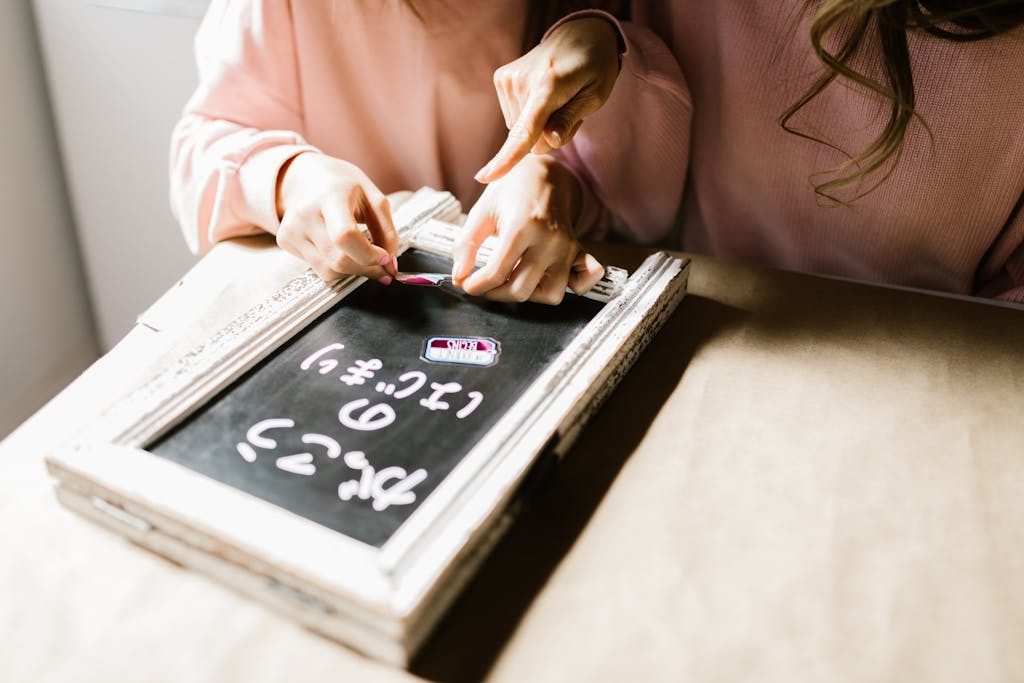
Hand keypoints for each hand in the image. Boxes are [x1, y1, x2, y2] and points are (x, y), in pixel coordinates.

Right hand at [274, 152, 398, 282]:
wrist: (305, 176)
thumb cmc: (344, 185)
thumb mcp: (373, 197)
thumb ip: (386, 231)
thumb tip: (390, 265)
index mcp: (330, 195)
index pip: (345, 236)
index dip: (369, 254)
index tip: (385, 258)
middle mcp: (305, 213)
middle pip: (339, 260)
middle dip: (367, 268)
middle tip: (382, 266)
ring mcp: (291, 229)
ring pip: (329, 271)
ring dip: (354, 271)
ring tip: (363, 257)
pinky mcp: (285, 241)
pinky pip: (318, 269)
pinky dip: (337, 268)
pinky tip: (341, 251)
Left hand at [454, 154, 604, 304]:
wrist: (545, 174)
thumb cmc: (511, 191)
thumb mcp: (481, 211)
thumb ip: (466, 244)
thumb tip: (459, 276)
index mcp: (522, 227)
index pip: (496, 273)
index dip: (475, 285)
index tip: (466, 284)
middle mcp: (549, 240)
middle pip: (521, 290)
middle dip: (495, 293)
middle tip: (483, 284)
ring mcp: (567, 247)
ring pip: (550, 294)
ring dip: (528, 294)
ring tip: (512, 280)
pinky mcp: (578, 251)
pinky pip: (584, 281)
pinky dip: (573, 287)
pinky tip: (548, 278)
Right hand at [475, 17, 620, 182]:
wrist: (579, 33)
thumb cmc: (594, 67)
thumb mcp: (595, 96)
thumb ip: (570, 120)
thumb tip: (547, 141)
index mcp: (549, 86)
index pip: (526, 131)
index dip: (507, 158)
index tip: (484, 177)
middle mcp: (523, 81)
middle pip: (529, 138)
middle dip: (548, 134)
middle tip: (568, 108)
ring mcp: (508, 79)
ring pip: (520, 130)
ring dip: (539, 123)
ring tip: (556, 98)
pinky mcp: (501, 79)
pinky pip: (514, 118)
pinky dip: (528, 114)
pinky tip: (541, 93)